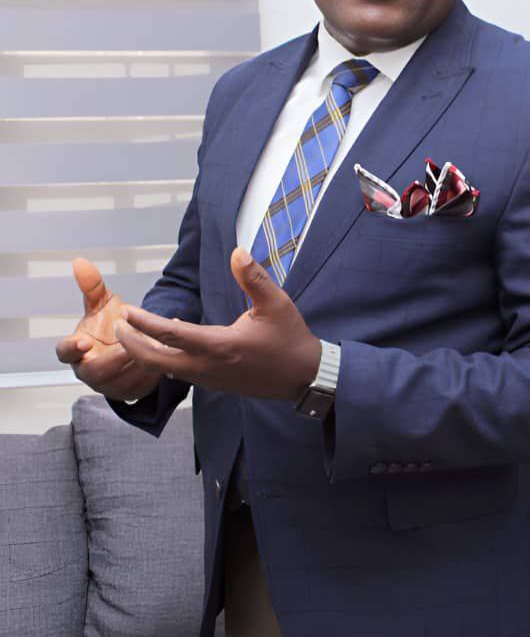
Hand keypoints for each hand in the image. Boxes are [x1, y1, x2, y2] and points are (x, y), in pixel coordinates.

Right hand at [55, 257, 163, 400]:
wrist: (133, 344)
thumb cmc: (110, 325)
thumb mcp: (102, 304)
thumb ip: (92, 286)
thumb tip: (80, 262)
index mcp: (76, 352)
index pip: (65, 353)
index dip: (72, 349)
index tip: (85, 342)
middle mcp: (89, 372)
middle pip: (96, 372)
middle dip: (116, 357)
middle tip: (134, 342)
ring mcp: (109, 386)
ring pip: (122, 381)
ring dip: (140, 363)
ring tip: (157, 345)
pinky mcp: (131, 393)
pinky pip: (142, 387)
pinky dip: (156, 371)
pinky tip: (167, 353)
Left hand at [113, 247, 322, 400]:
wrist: (303, 377)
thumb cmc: (290, 338)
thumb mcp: (276, 303)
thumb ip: (253, 278)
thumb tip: (237, 252)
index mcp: (221, 346)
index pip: (171, 335)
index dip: (145, 323)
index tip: (127, 311)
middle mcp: (209, 367)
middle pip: (156, 361)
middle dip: (131, 344)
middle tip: (119, 326)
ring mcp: (210, 379)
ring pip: (165, 371)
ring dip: (145, 354)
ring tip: (132, 335)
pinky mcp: (215, 384)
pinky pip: (180, 374)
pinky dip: (162, 362)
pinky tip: (160, 346)